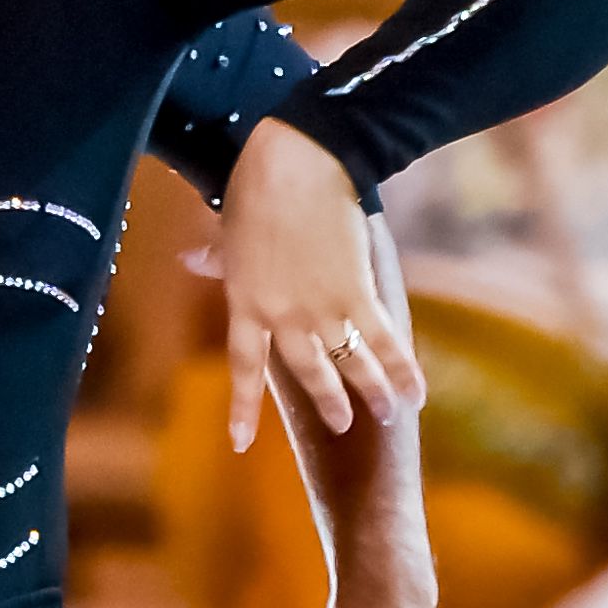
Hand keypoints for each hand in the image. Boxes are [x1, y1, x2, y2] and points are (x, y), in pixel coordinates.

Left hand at [218, 124, 419, 439]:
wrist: (295, 165)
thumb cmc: (254, 189)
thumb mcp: (228, 231)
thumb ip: (216, 258)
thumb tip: (189, 261)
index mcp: (245, 304)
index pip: (243, 368)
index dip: (243, 408)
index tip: (240, 443)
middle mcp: (282, 317)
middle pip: (307, 373)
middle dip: (327, 402)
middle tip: (343, 426)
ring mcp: (321, 309)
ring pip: (348, 364)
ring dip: (370, 391)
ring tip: (387, 414)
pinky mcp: (356, 293)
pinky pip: (382, 340)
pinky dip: (401, 368)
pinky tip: (417, 392)